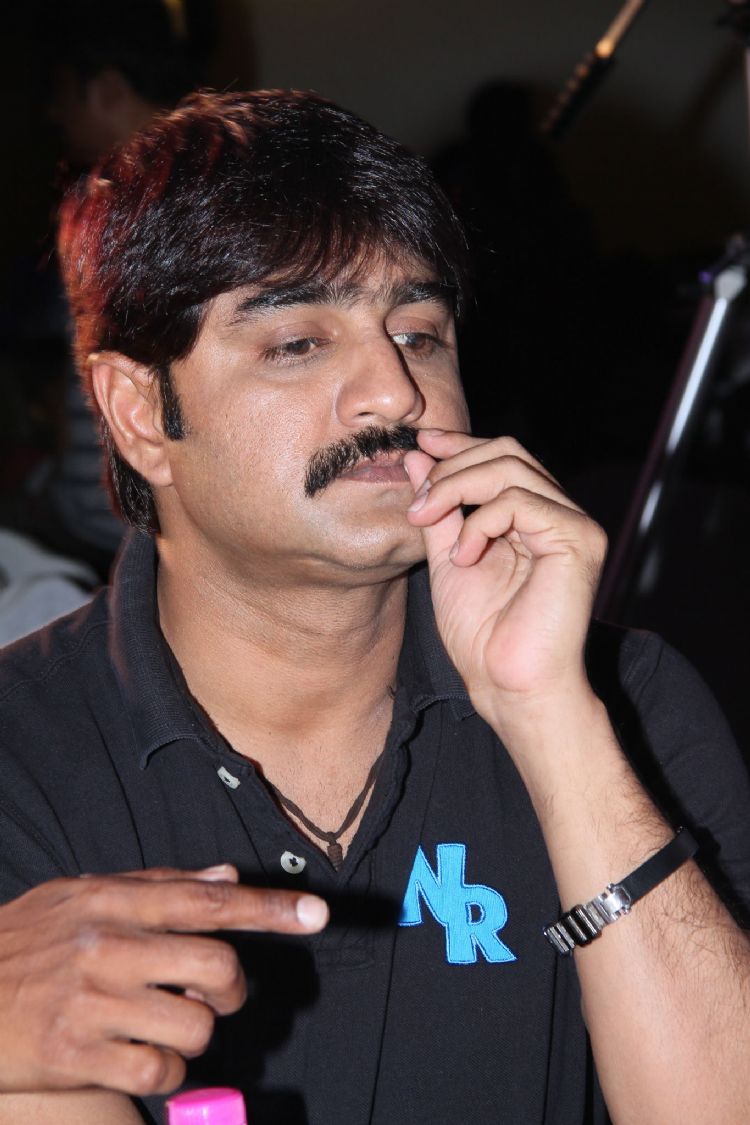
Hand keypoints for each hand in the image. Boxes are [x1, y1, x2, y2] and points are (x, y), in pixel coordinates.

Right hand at [0, 866, 326, 1096]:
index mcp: (112, 900)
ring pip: (194, 1022)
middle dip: (231, 985)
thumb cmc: (28, 943)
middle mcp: (104, 945)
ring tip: (165, 1023)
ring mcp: (90, 1002)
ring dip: (196, 1032)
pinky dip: (165, 1069)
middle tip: (214, 991)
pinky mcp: (75, 1054)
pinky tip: (142, 1055)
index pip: (205, 900)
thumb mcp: (82, 895)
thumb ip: (157, 885)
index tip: (317, 913)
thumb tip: (226, 876)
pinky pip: (158, 1068)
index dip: (268, 908)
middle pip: (214, 963)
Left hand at [404, 431, 606, 726]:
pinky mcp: (578, 539)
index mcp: (534, 516)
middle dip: (452, 466)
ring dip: (456, 489)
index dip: (459, 444)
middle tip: (417, 500)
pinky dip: (479, 523)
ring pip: (511, 468)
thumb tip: (417, 457)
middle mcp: (560, 513)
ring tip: (429, 523)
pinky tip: (465, 558)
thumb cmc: (483, 636)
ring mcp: (574, 524)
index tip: (418, 443)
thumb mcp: (447, 558)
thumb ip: (438, 510)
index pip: (501, 456)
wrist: (508, 687)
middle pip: (507, 451)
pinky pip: (519, 501)